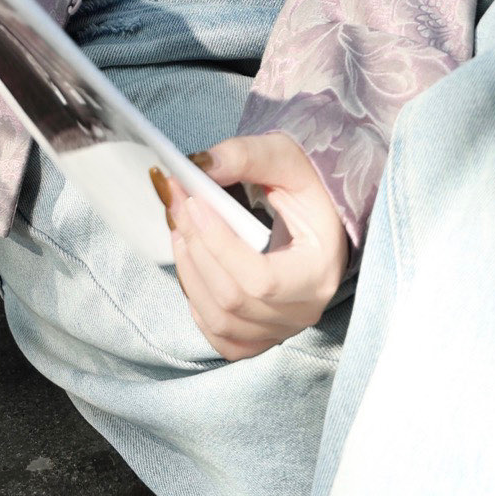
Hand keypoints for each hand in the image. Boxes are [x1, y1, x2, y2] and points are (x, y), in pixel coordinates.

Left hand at [155, 133, 348, 360]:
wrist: (316, 215)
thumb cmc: (304, 187)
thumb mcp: (284, 158)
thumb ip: (245, 157)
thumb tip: (200, 167)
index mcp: (319, 270)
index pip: (261, 278)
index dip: (219, 244)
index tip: (193, 202)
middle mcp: (304, 309)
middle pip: (233, 298)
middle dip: (195, 250)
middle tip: (175, 206)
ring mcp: (283, 329)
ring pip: (220, 320)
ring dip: (189, 273)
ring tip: (179, 230)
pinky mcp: (263, 338)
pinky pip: (221, 338)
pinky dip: (197, 305)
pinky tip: (192, 267)